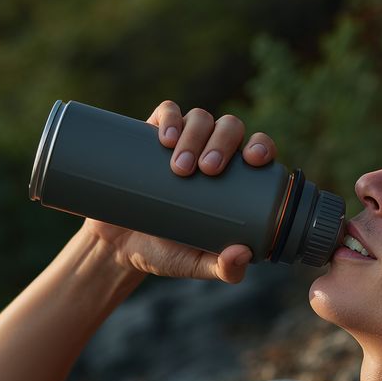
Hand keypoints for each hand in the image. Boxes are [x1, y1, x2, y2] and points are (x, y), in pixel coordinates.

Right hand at [81, 101, 278, 283]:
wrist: (119, 245)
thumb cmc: (170, 252)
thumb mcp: (198, 264)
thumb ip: (223, 269)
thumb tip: (242, 255)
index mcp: (237, 177)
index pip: (258, 150)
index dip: (262, 146)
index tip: (253, 160)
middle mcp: (213, 151)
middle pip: (230, 128)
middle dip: (223, 142)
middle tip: (207, 170)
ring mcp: (184, 140)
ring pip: (200, 118)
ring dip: (196, 134)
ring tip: (179, 166)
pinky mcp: (151, 135)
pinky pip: (167, 111)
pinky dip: (170, 117)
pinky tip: (166, 136)